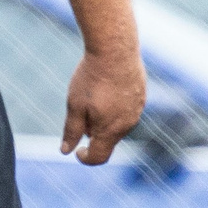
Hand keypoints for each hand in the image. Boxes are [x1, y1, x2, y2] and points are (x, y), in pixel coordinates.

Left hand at [61, 49, 147, 164]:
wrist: (115, 49)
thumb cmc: (92, 78)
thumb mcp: (75, 105)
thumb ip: (72, 131)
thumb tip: (65, 151)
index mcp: (110, 131)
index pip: (99, 157)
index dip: (85, 158)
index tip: (76, 150)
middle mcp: (127, 124)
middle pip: (108, 140)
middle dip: (93, 133)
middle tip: (81, 110)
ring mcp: (137, 109)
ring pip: (118, 124)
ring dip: (104, 119)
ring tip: (94, 95)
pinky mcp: (141, 95)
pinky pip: (127, 109)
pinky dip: (115, 106)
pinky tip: (106, 87)